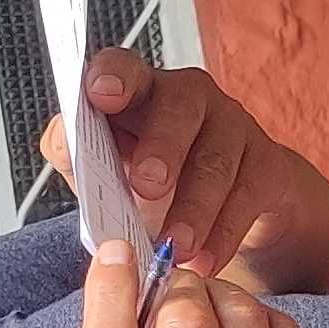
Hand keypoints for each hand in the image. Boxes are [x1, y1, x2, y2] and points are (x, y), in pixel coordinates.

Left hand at [40, 53, 328, 289]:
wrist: (229, 203)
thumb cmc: (155, 180)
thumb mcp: (108, 170)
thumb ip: (78, 155)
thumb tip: (63, 137)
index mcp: (141, 92)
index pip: (125, 68)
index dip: (114, 76)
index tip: (101, 93)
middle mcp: (189, 98)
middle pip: (179, 107)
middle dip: (162, 146)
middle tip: (147, 186)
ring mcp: (233, 126)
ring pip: (216, 160)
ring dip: (195, 207)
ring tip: (175, 246)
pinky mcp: (265, 164)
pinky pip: (247, 196)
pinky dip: (224, 233)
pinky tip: (206, 259)